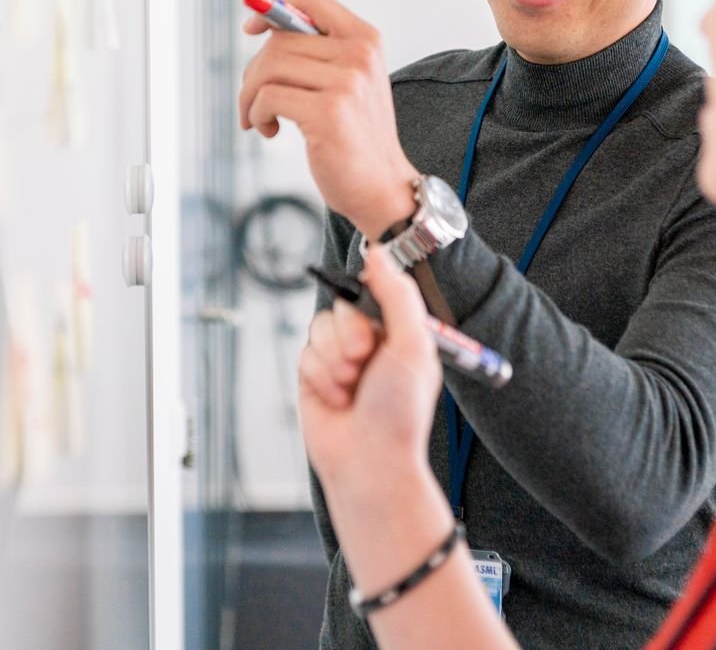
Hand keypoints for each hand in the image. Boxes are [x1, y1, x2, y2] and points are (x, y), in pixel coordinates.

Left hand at [238, 0, 417, 234]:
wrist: (383, 187)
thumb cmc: (356, 137)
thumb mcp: (349, 82)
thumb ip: (318, 52)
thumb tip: (263, 26)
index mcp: (366, 39)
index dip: (274, 7)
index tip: (252, 28)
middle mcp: (359, 55)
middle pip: (280, 40)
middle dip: (253, 72)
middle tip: (253, 101)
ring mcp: (346, 83)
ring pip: (269, 67)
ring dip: (250, 96)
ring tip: (260, 118)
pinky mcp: (328, 112)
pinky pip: (268, 97)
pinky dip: (256, 114)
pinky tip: (270, 130)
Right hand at [298, 245, 442, 497]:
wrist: (369, 461)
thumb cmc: (399, 411)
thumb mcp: (412, 344)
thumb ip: (396, 294)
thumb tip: (377, 253)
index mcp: (398, 331)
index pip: (373, 291)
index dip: (367, 305)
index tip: (373, 327)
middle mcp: (370, 342)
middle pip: (342, 307)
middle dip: (349, 337)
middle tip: (363, 363)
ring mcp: (340, 359)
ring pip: (319, 328)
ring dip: (333, 360)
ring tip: (350, 388)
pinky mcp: (314, 377)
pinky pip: (304, 353)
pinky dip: (319, 376)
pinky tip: (336, 400)